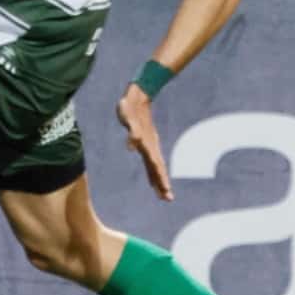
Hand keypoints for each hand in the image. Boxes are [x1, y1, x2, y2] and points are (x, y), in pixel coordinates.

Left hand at [117, 84, 172, 201]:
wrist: (137, 95)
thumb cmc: (130, 106)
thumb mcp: (127, 116)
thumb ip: (131, 131)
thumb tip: (132, 145)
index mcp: (146, 143)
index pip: (154, 164)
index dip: (159, 178)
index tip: (164, 192)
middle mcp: (149, 145)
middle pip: (157, 167)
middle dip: (162, 183)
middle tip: (168, 199)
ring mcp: (148, 143)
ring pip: (155, 165)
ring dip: (158, 180)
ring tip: (163, 194)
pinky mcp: (145, 141)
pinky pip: (150, 159)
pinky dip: (152, 171)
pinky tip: (152, 180)